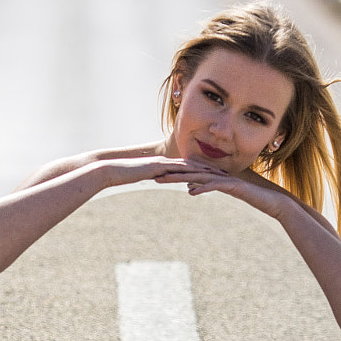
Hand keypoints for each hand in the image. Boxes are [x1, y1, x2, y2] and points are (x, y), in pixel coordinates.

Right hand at [92, 156, 222, 191]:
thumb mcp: (144, 177)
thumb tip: (161, 179)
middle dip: (211, 169)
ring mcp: (164, 163)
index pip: (189, 167)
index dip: (204, 170)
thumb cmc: (126, 175)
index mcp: (166, 164)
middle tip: (227, 173)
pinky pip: (178, 170)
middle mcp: (167, 161)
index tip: (217, 174)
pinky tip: (202, 176)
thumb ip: (154, 176)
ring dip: (206, 170)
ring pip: (190, 166)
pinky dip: (191, 172)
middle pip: (194, 164)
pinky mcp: (159, 167)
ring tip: (220, 175)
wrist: (114, 170)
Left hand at [154, 166, 293, 220]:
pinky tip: (191, 192)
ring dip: (181, 179)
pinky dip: (203, 188)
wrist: (273, 202)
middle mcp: (219, 175)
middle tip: (153, 176)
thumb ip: (207, 188)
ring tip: (165, 181)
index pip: (190, 174)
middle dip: (172, 174)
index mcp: (215, 176)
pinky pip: (216, 187)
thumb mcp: (223, 193)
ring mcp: (226, 180)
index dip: (174, 174)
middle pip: (191, 173)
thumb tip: (191, 188)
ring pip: (199, 177)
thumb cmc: (251, 198)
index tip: (158, 176)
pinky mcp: (234, 187)